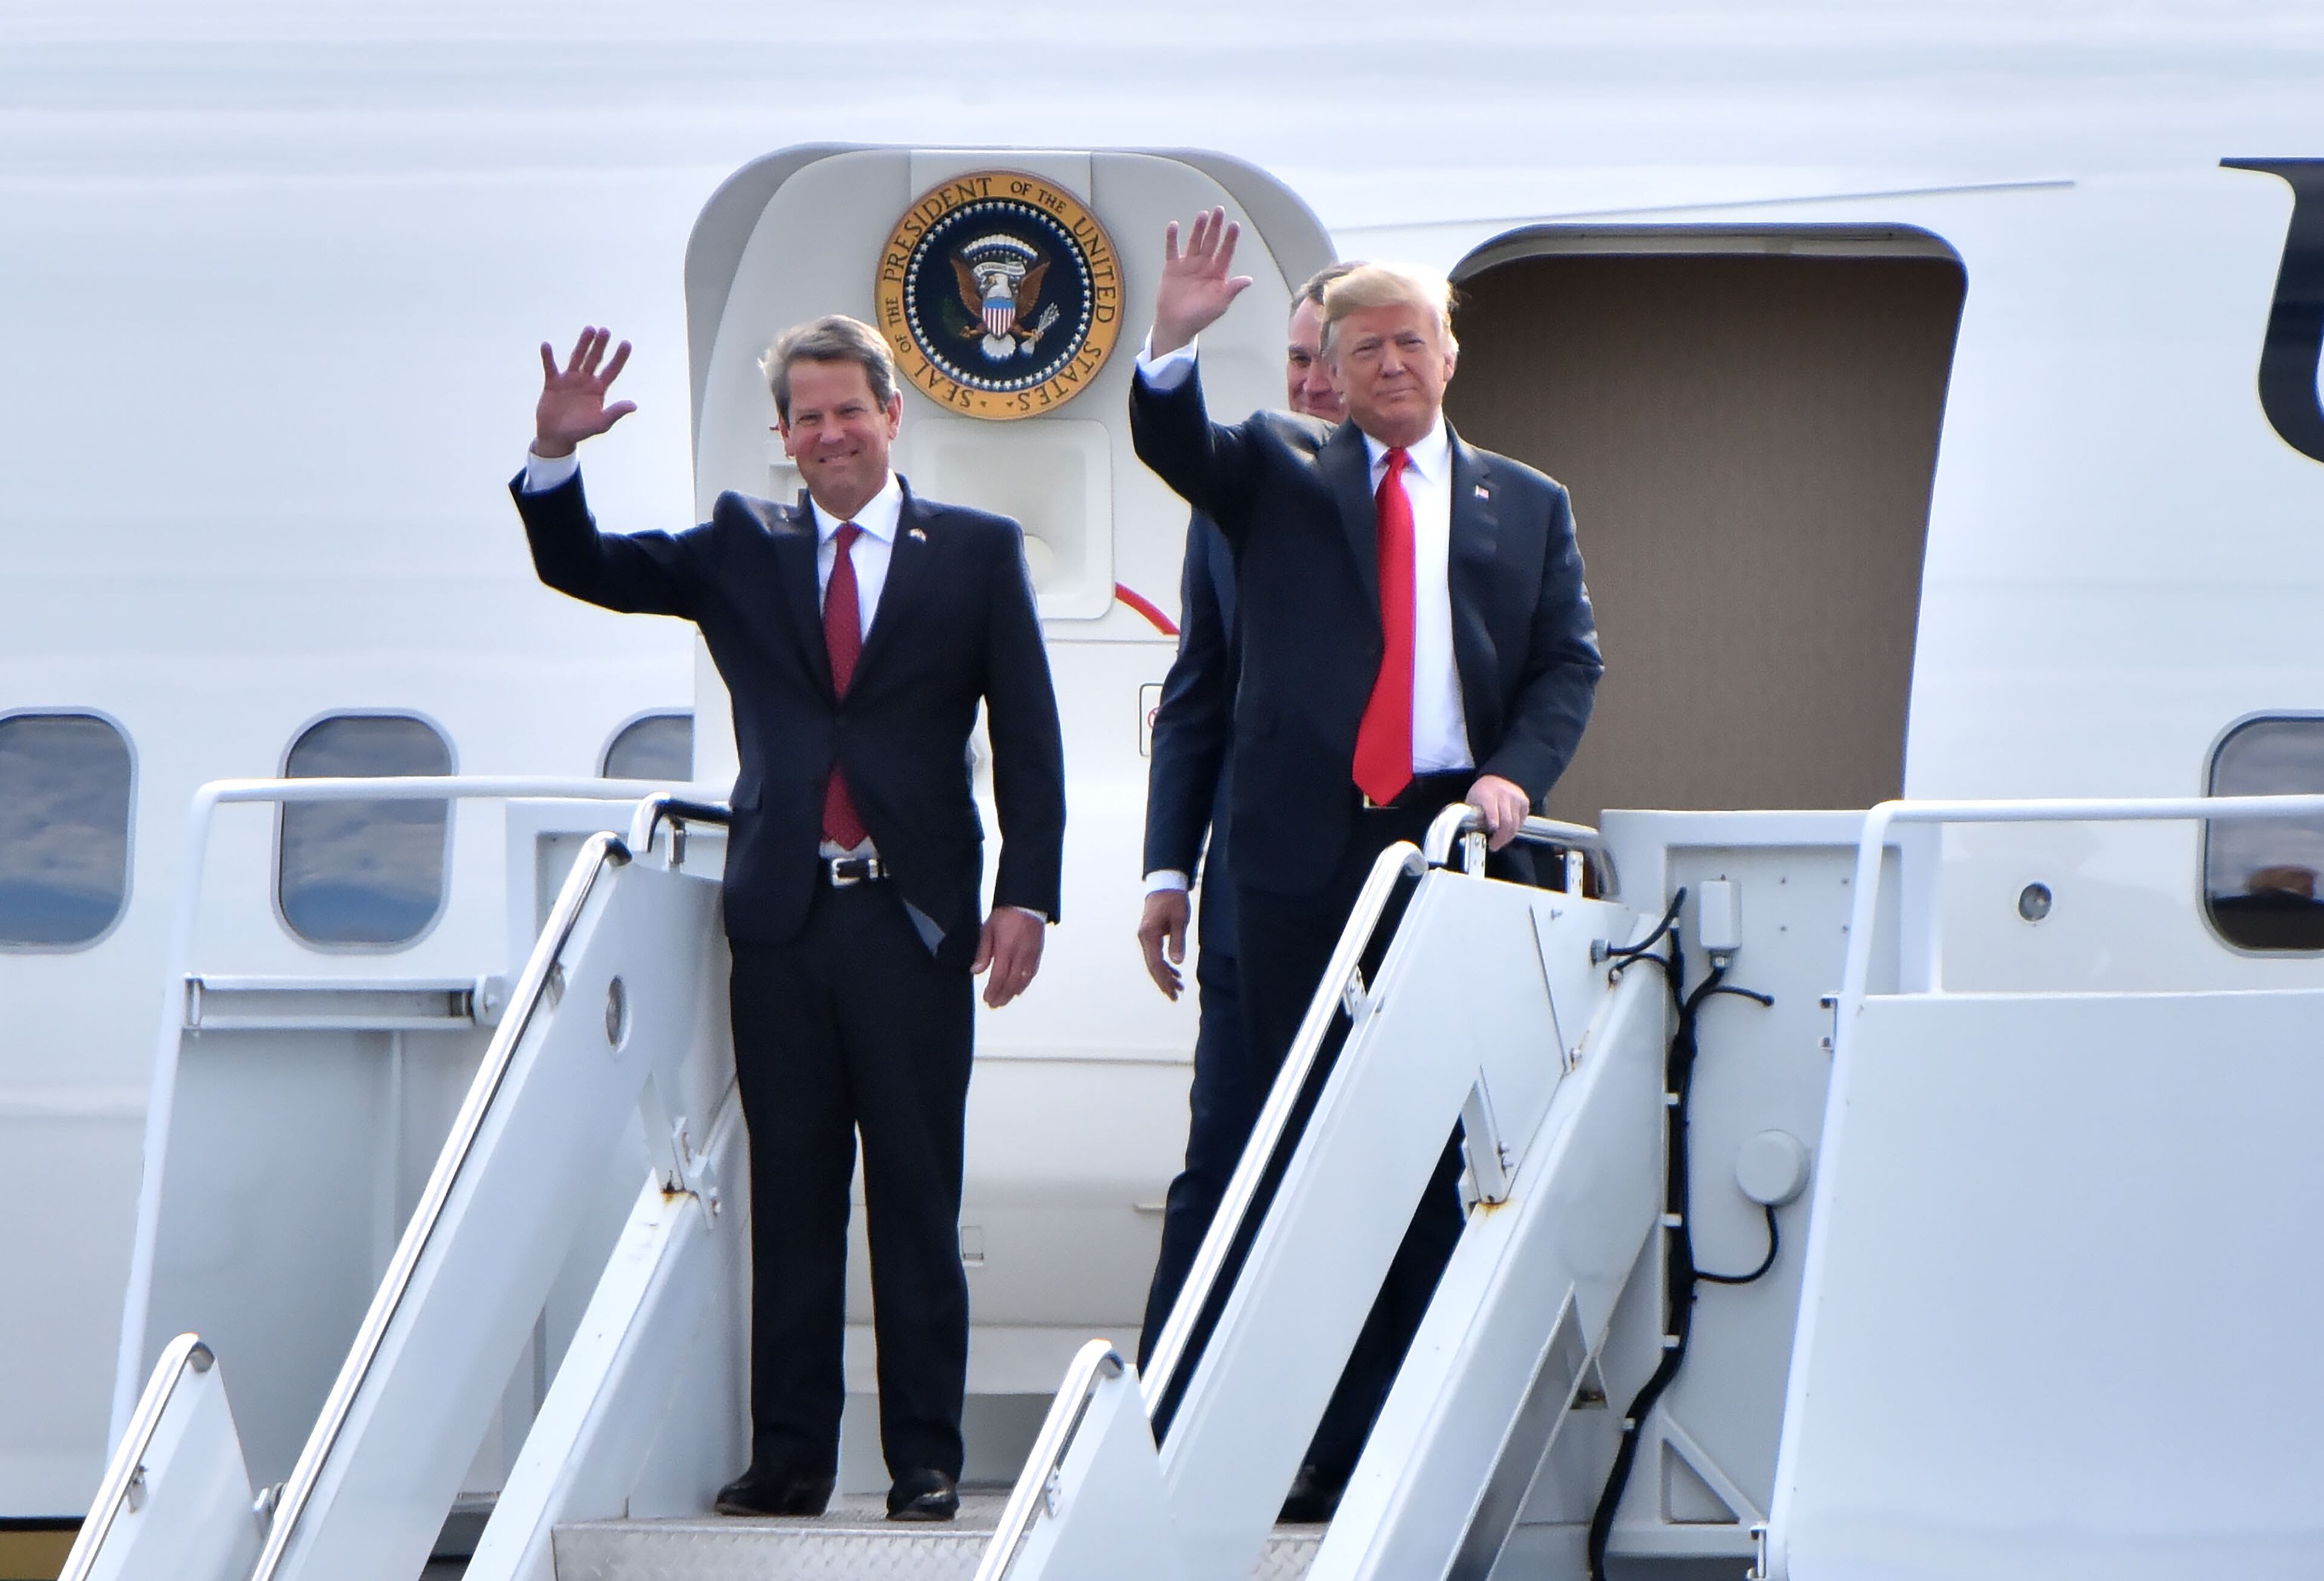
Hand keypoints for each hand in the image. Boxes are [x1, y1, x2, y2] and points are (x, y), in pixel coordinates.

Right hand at [534, 326, 636, 457]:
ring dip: (582, 343)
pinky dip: (548, 357)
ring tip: (589, 328)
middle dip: (600, 345)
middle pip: (595, 359)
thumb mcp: (600, 423)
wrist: (557, 437)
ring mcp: (569, 380)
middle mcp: (586, 381)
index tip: (627, 343)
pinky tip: (546, 345)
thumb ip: (615, 412)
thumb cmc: (581, 431)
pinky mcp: (553, 383)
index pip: (612, 370)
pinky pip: (550, 367)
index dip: (619, 358)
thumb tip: (634, 405)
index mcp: (599, 389)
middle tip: (605, 330)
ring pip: (577, 357)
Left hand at [972, 907, 1045, 1008]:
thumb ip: (983, 952)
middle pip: (1012, 983)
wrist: (1026, 901)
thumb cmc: (1007, 913)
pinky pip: (1032, 972)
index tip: (988, 998)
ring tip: (1005, 1000)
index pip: (999, 977)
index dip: (993, 991)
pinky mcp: (1037, 952)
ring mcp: (1031, 954)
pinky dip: (1025, 983)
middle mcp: (1020, 953)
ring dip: (1013, 992)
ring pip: (1023, 980)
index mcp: (1006, 948)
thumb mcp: (988, 930)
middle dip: (1002, 996)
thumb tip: (976, 970)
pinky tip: (1019, 988)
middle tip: (995, 1004)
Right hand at [1137, 890, 1190, 999]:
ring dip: (1165, 976)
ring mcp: (1146, 937)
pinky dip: (1165, 966)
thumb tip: (1177, 963)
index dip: (1164, 979)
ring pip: (1153, 962)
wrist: (1165, 884)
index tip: (1173, 991)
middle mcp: (1144, 938)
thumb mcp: (1179, 920)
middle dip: (1163, 983)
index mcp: (1149, 935)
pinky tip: (1174, 973)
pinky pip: (1155, 955)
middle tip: (1175, 997)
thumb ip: (1177, 941)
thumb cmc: (1173, 899)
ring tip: (1178, 988)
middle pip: (1152, 966)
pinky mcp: (1150, 935)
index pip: (1155, 963)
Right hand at [1150, 208, 1252, 356]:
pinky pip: (1172, 249)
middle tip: (1219, 210)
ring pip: (1194, 242)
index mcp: (1218, 273)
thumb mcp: (1219, 305)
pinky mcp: (1172, 267)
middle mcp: (1204, 265)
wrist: (1176, 325)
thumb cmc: (1200, 317)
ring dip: (1198, 228)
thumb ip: (1232, 290)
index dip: (1230, 239)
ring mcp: (1188, 264)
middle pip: (1211, 242)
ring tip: (1202, 215)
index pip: (1226, 252)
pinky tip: (1173, 226)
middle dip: (1216, 227)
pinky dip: (1172, 238)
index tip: (1234, 226)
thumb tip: (1248, 279)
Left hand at [1467, 773, 1532, 850]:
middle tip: (1494, 845)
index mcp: (1486, 795)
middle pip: (1506, 822)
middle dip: (1500, 838)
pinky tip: (1507, 829)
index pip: (1492, 811)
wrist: (1496, 778)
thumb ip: (1470, 817)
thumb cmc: (1482, 793)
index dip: (1493, 824)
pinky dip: (1515, 828)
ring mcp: (1515, 798)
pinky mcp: (1524, 802)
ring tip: (1499, 840)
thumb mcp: (1471, 802)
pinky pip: (1521, 821)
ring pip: (1515, 824)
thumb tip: (1466, 834)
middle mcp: (1503, 795)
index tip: (1491, 837)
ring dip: (1507, 836)